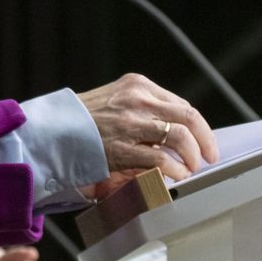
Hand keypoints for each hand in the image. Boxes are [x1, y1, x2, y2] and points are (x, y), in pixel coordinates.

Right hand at [76, 73, 218, 185]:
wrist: (53, 130)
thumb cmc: (84, 118)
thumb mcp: (115, 99)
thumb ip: (143, 108)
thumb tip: (175, 129)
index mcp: (136, 85)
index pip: (181, 104)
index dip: (199, 126)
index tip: (204, 141)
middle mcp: (136, 99)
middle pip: (189, 117)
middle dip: (205, 141)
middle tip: (208, 157)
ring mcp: (129, 123)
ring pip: (181, 136)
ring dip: (193, 156)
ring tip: (191, 168)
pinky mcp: (122, 146)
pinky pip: (162, 159)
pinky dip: (176, 170)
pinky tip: (175, 175)